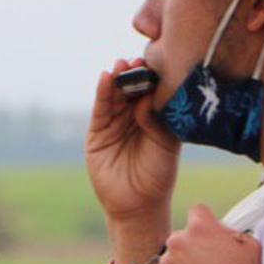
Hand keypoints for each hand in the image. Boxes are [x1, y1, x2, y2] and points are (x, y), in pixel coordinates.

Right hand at [86, 58, 180, 223]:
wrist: (138, 204)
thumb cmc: (158, 175)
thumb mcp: (165, 145)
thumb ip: (157, 121)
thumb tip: (144, 99)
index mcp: (155, 117)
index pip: (153, 90)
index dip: (154, 76)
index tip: (158, 61)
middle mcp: (134, 117)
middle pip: (133, 89)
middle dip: (134, 73)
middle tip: (138, 60)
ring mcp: (115, 124)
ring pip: (115, 96)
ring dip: (117, 79)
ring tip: (121, 65)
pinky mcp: (98, 133)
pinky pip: (100, 110)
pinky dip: (102, 93)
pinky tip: (105, 78)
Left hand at [150, 205, 261, 263]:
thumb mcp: (250, 246)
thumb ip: (231, 233)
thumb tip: (220, 232)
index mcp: (200, 226)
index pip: (197, 212)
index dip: (206, 224)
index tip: (211, 237)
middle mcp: (177, 240)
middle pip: (182, 238)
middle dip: (192, 248)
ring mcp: (165, 262)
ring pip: (171, 259)